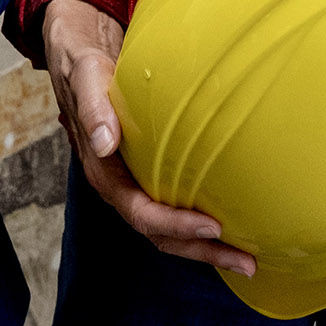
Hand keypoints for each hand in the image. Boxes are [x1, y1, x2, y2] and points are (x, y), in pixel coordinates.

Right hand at [41, 0, 254, 275]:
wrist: (78, 61)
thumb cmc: (85, 67)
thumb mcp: (86, 78)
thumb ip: (94, 108)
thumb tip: (105, 142)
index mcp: (104, 173)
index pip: (141, 212)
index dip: (177, 224)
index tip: (215, 226)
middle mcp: (120, 188)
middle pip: (160, 234)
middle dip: (202, 251)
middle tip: (247, 263)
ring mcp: (135, 186)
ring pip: (169, 232)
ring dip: (206, 247)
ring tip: (247, 259)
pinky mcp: (149, 177)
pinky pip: (175, 211)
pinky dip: (201, 227)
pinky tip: (232, 228)